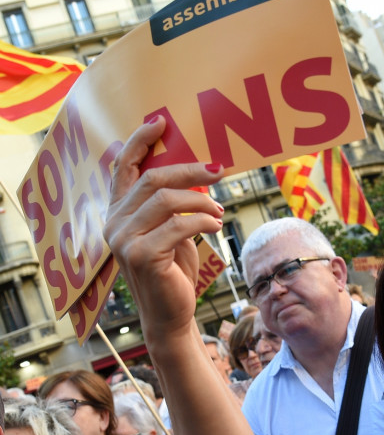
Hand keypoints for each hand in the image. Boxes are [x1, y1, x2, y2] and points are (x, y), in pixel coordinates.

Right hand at [103, 116, 224, 338]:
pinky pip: (178, 225)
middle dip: (190, 170)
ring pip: (167, 200)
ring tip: (218, 211)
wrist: (171, 312)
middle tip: (218, 169)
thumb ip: (170, 204)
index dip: (140, 141)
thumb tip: (196, 170)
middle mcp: (114, 223)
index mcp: (118, 212)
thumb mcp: (171, 230)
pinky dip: (203, 222)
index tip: (160, 122)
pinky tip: (214, 226)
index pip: (123, 168)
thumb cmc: (173, 268)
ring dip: (200, 201)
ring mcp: (123, 240)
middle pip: (153, 179)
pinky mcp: (141, 256)